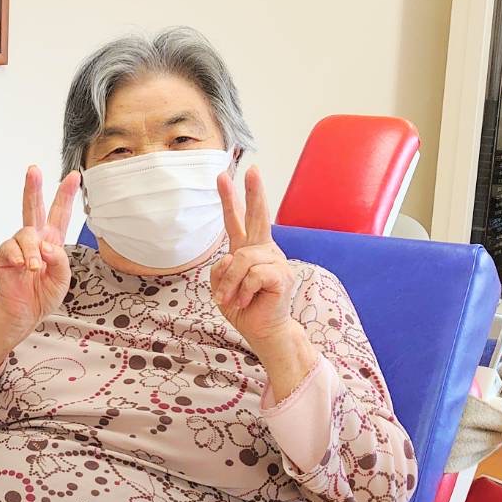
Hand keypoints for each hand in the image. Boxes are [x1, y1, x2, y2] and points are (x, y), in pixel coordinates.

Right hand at [0, 166, 80, 345]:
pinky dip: (19, 257)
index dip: (66, 195)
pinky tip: (23, 267)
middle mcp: (35, 239)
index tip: (74, 176)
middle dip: (33, 188)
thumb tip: (46, 245)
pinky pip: (11, 249)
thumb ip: (60, 260)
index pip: (60, 214)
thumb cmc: (42, 295)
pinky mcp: (4, 257)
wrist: (23, 314)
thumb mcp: (62, 279)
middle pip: (33, 208)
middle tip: (33, 170)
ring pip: (26, 234)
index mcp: (52, 241)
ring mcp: (18, 247)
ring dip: (33, 252)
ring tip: (34, 269)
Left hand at [210, 165, 298, 349]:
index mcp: (248, 250)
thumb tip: (231, 258)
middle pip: (258, 216)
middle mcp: (264, 250)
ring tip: (231, 300)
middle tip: (251, 169)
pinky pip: (252, 274)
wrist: (262, 331)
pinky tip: (246, 301)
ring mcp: (275, 261)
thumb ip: (221, 269)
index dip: (230, 199)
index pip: (238, 221)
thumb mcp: (221, 288)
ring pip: (242, 258)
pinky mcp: (281, 275)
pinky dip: (242, 290)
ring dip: (230, 283)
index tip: (223, 176)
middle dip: (253, 192)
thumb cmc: (243, 308)